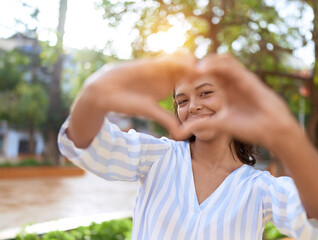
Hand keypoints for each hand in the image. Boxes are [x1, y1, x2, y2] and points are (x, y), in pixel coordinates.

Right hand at [76, 51, 195, 139]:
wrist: (105, 91)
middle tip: (203, 76)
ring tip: (192, 70)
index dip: (201, 83)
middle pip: (191, 68)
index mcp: (168, 88)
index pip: (191, 82)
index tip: (205, 88)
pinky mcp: (153, 62)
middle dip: (200, 70)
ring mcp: (160, 68)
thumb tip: (182, 135)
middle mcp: (166, 77)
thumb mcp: (150, 111)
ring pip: (183, 59)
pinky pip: (171, 56)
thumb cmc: (126, 104)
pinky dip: (180, 58)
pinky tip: (182, 64)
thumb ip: (166, 119)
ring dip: (191, 63)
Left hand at [185, 54, 299, 148]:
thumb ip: (201, 124)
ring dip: (204, 62)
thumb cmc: (249, 128)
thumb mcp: (219, 124)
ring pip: (219, 61)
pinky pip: (229, 64)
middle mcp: (231, 83)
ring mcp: (239, 78)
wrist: (271, 130)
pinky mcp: (247, 77)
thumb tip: (181, 131)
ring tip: (189, 67)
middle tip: (179, 68)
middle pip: (211, 66)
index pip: (206, 78)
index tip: (177, 79)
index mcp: (225, 92)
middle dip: (196, 65)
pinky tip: (201, 69)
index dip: (192, 76)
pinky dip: (215, 63)